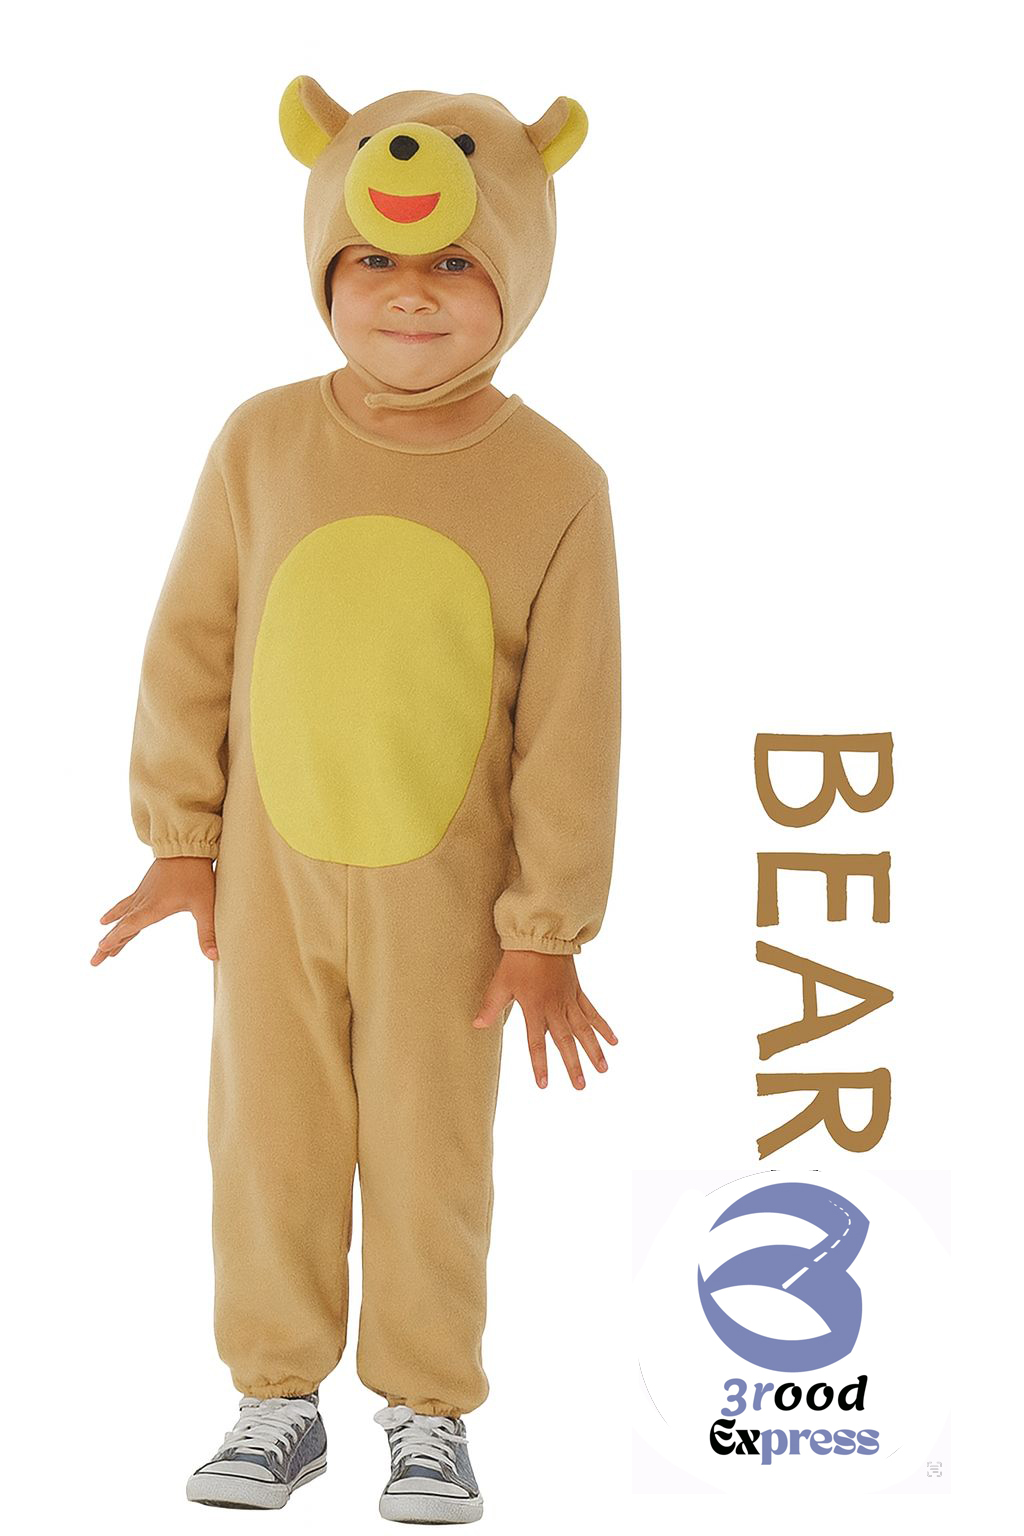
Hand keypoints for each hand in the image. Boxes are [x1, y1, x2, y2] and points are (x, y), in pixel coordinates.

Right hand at [91, 857, 218, 965]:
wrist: (186, 846)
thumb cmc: (197, 875)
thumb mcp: (205, 905)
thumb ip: (207, 932)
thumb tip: (215, 956)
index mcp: (154, 908)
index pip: (131, 926)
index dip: (116, 938)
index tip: (101, 949)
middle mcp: (143, 902)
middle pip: (121, 927)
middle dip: (107, 945)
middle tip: (93, 962)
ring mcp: (142, 894)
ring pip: (121, 917)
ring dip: (110, 933)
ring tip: (99, 948)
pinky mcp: (145, 888)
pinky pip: (125, 905)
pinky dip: (115, 914)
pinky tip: (105, 919)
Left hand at [472, 951, 617, 1089]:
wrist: (541, 934)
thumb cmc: (518, 959)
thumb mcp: (500, 982)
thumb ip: (491, 1006)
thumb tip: (477, 1026)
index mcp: (535, 1008)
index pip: (537, 1042)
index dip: (540, 1064)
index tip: (544, 1084)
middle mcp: (555, 1007)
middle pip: (566, 1040)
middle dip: (573, 1064)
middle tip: (580, 1086)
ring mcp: (569, 1000)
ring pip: (584, 1029)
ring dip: (594, 1050)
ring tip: (603, 1069)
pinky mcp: (577, 991)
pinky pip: (592, 1012)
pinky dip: (602, 1027)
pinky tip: (614, 1041)